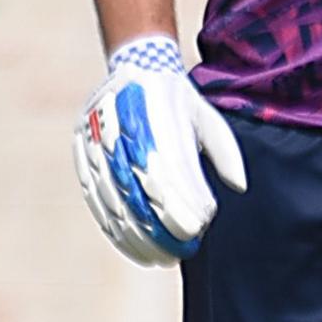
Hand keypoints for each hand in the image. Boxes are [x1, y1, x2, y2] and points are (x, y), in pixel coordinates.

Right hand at [72, 35, 247, 265]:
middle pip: (139, 183)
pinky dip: (111, 222)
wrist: (136, 64)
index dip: (180, 199)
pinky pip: (93, 192)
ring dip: (135, 231)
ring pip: (113, 193)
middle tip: (180, 251)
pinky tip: (129, 242)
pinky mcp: (82, 148)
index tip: (198, 228)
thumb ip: (225, 151)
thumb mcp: (208, 117)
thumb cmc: (179, 100)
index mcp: (157, 110)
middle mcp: (123, 122)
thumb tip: (239, 186)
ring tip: (158, 256)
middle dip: (159, 222)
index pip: (168, 165)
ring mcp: (97, 135)